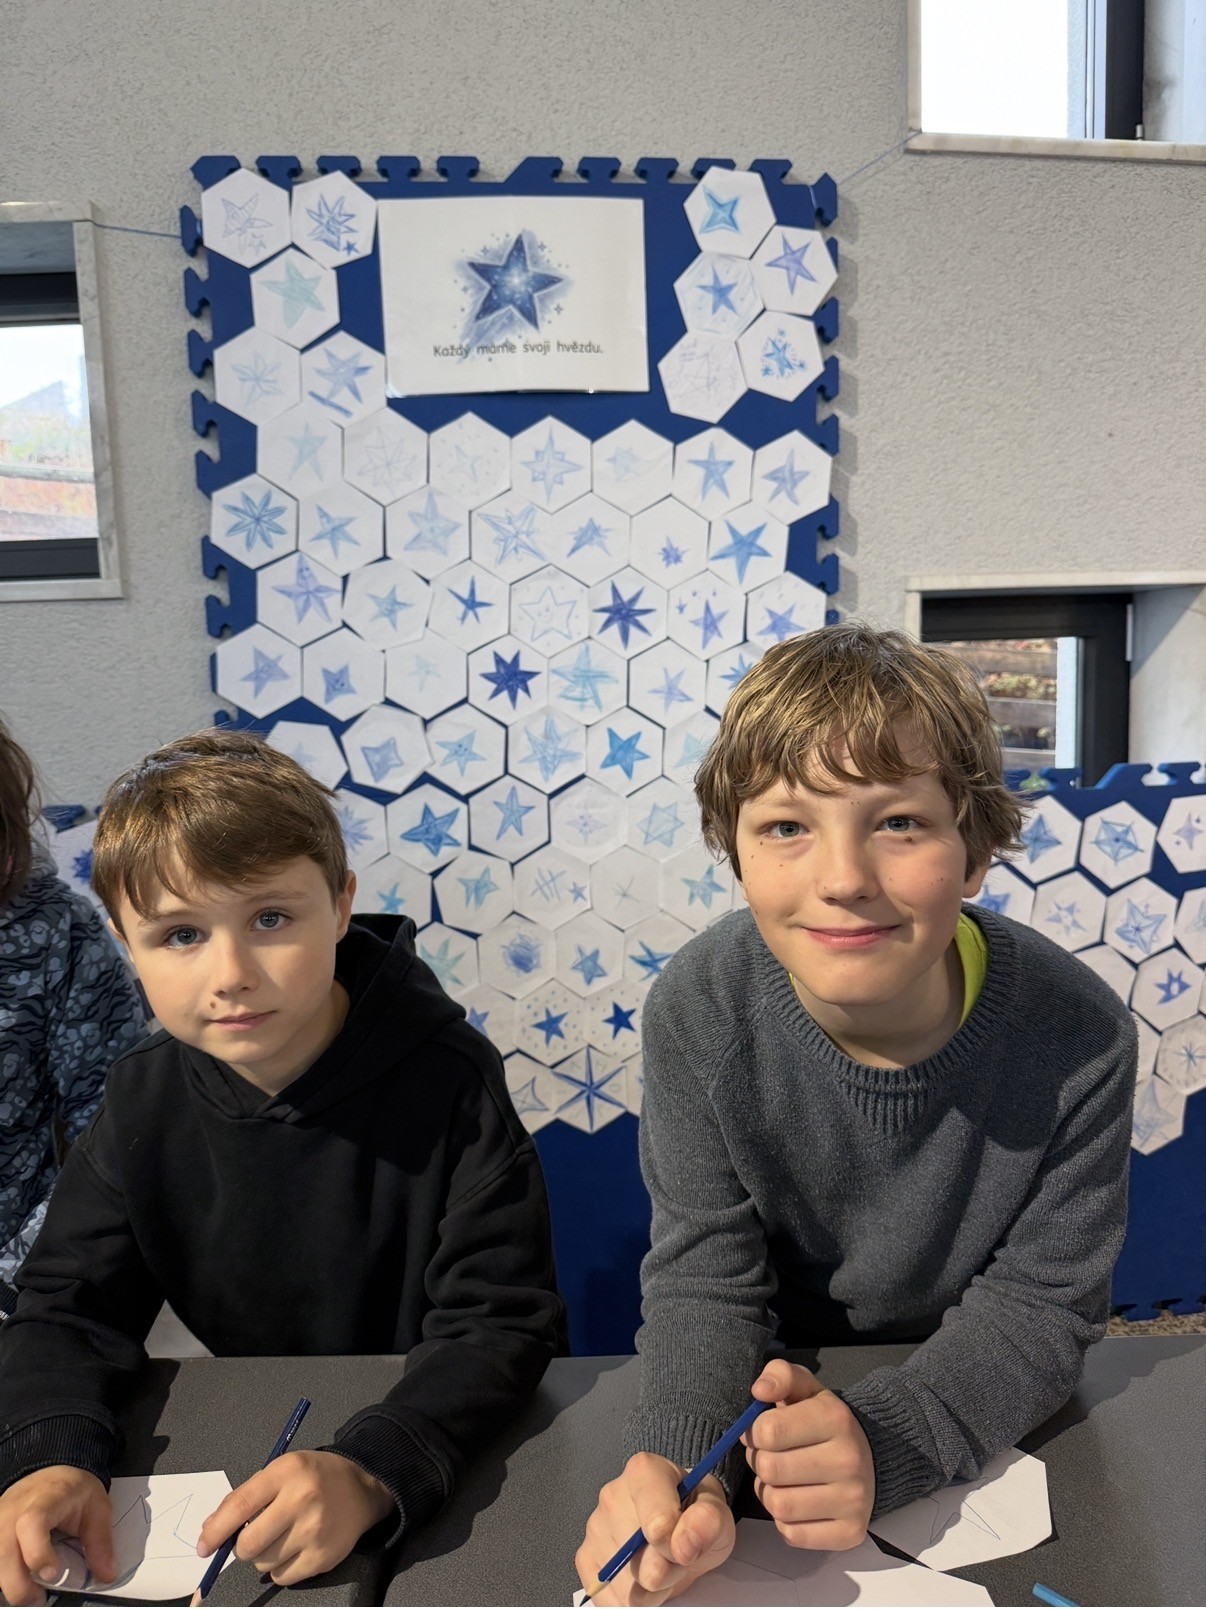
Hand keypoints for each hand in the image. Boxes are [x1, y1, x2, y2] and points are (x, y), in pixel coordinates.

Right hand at [0, 1466, 113, 1606]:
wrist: (52, 1470)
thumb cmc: (74, 1490)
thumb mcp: (97, 1508)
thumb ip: (100, 1543)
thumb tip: (107, 1576)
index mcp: (44, 1501)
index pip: (31, 1524)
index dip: (38, 1553)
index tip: (52, 1574)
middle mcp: (12, 1513)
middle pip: (4, 1554)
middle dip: (20, 1586)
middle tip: (40, 1599)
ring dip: (9, 1585)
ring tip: (31, 1594)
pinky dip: (3, 1576)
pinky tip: (18, 1582)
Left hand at [196, 1450, 393, 1586]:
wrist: (362, 1488)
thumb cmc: (313, 1477)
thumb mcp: (281, 1470)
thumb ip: (246, 1496)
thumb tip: (210, 1530)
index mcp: (286, 1472)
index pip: (240, 1506)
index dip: (216, 1531)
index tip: (203, 1546)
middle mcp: (301, 1500)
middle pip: (249, 1544)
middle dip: (242, 1547)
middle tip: (252, 1538)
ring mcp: (314, 1531)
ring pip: (263, 1563)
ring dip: (264, 1556)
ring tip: (282, 1537)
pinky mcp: (323, 1557)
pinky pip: (282, 1578)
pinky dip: (280, 1568)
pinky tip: (294, 1549)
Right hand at [575, 1452, 733, 1606]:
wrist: (678, 1521)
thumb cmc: (694, 1513)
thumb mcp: (716, 1513)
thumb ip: (708, 1521)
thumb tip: (683, 1544)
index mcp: (644, 1472)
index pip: (657, 1524)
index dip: (677, 1547)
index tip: (687, 1549)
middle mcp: (612, 1496)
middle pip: (641, 1563)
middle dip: (667, 1571)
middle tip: (678, 1556)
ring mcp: (594, 1527)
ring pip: (626, 1587)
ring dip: (651, 1590)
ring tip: (661, 1564)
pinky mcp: (584, 1558)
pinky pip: (607, 1599)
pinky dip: (630, 1601)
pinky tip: (642, 1580)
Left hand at [743, 1360, 875, 1549]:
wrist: (871, 1457)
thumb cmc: (825, 1422)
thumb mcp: (806, 1388)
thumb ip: (780, 1376)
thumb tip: (758, 1390)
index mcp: (835, 1418)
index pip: (768, 1431)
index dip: (754, 1433)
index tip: (763, 1432)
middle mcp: (848, 1460)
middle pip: (769, 1470)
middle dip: (761, 1463)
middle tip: (773, 1457)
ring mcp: (853, 1500)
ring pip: (778, 1505)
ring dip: (770, 1494)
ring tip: (784, 1481)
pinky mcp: (850, 1533)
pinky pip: (792, 1535)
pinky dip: (786, 1522)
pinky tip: (799, 1502)